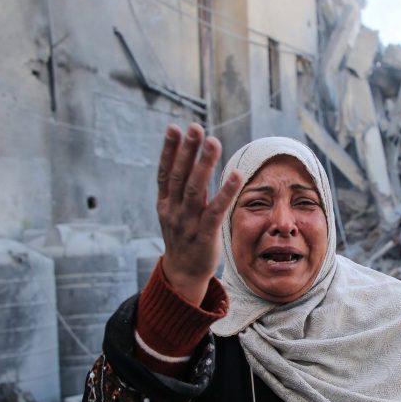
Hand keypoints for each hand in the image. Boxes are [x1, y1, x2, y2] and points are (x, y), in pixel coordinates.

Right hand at [157, 123, 241, 305]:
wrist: (183, 274)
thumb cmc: (183, 238)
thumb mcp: (175, 213)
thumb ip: (181, 190)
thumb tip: (190, 161)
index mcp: (165, 204)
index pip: (165, 173)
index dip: (168, 150)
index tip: (173, 128)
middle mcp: (173, 211)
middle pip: (179, 176)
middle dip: (186, 150)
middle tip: (194, 127)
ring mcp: (187, 224)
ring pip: (195, 190)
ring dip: (204, 164)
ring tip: (213, 142)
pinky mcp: (204, 235)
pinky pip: (215, 211)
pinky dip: (225, 192)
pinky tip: (236, 175)